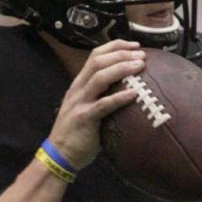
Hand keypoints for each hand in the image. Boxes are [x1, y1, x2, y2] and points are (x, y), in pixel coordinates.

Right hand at [45, 40, 146, 170]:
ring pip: (99, 77)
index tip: (135, 46)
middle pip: (98, 61)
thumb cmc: (78, 134)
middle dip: (121, 54)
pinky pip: (103, 105)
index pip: (95, 55)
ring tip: (140, 66)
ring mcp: (80, 103)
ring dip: (122, 68)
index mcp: (79, 84)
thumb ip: (101, 97)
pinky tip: (134, 93)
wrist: (59, 155)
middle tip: (142, 55)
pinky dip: (119, 97)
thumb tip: (128, 91)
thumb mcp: (86, 108)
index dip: (116, 46)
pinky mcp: (84, 118)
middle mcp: (78, 89)